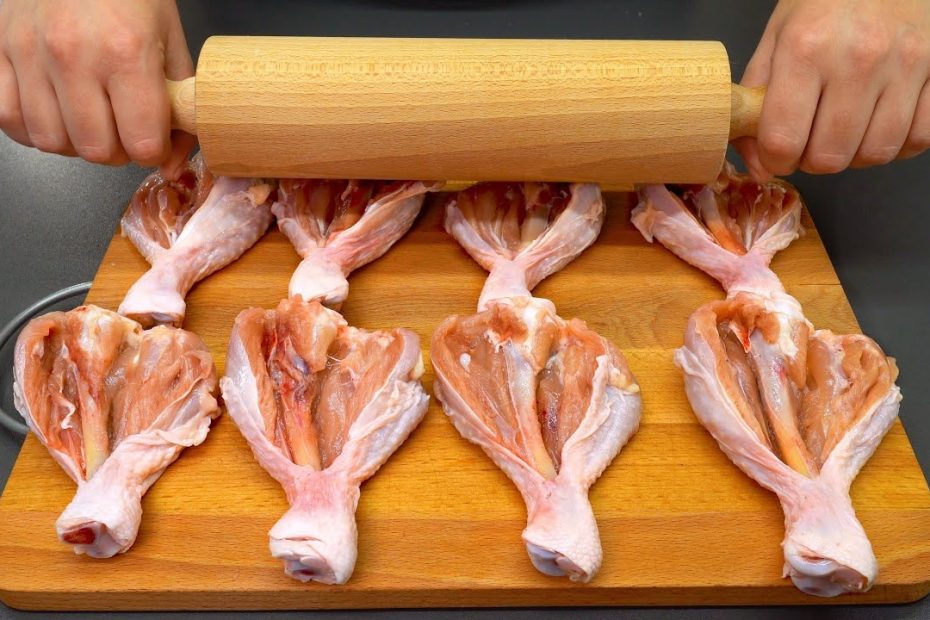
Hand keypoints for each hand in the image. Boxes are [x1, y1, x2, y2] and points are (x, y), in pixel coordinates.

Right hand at [0, 0, 196, 175]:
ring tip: (90, 118)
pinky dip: (33, 127)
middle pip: (96, 150)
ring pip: (51, 141)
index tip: (153, 137)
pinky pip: (9, 117)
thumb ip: (181, 104)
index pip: (141, 143)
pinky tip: (55, 112)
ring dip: (75, 142)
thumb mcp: (171, 39)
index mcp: (127, 53)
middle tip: (123, 128)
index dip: (152, 150)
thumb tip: (175, 162)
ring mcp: (29, 53)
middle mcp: (74, 56)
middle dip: (117, 151)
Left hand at [735, 0, 929, 178]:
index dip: (774, 159)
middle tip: (810, 139)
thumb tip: (760, 165)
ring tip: (843, 130)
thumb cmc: (824, 3)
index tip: (777, 152)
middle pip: (830, 156)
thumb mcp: (775, 39)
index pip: (784, 140)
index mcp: (806, 49)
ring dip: (854, 155)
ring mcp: (904, 64)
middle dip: (812, 160)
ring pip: (876, 153)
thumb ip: (756, 103)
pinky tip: (878, 124)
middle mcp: (858, 58)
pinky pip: (919, 137)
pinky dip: (896, 144)